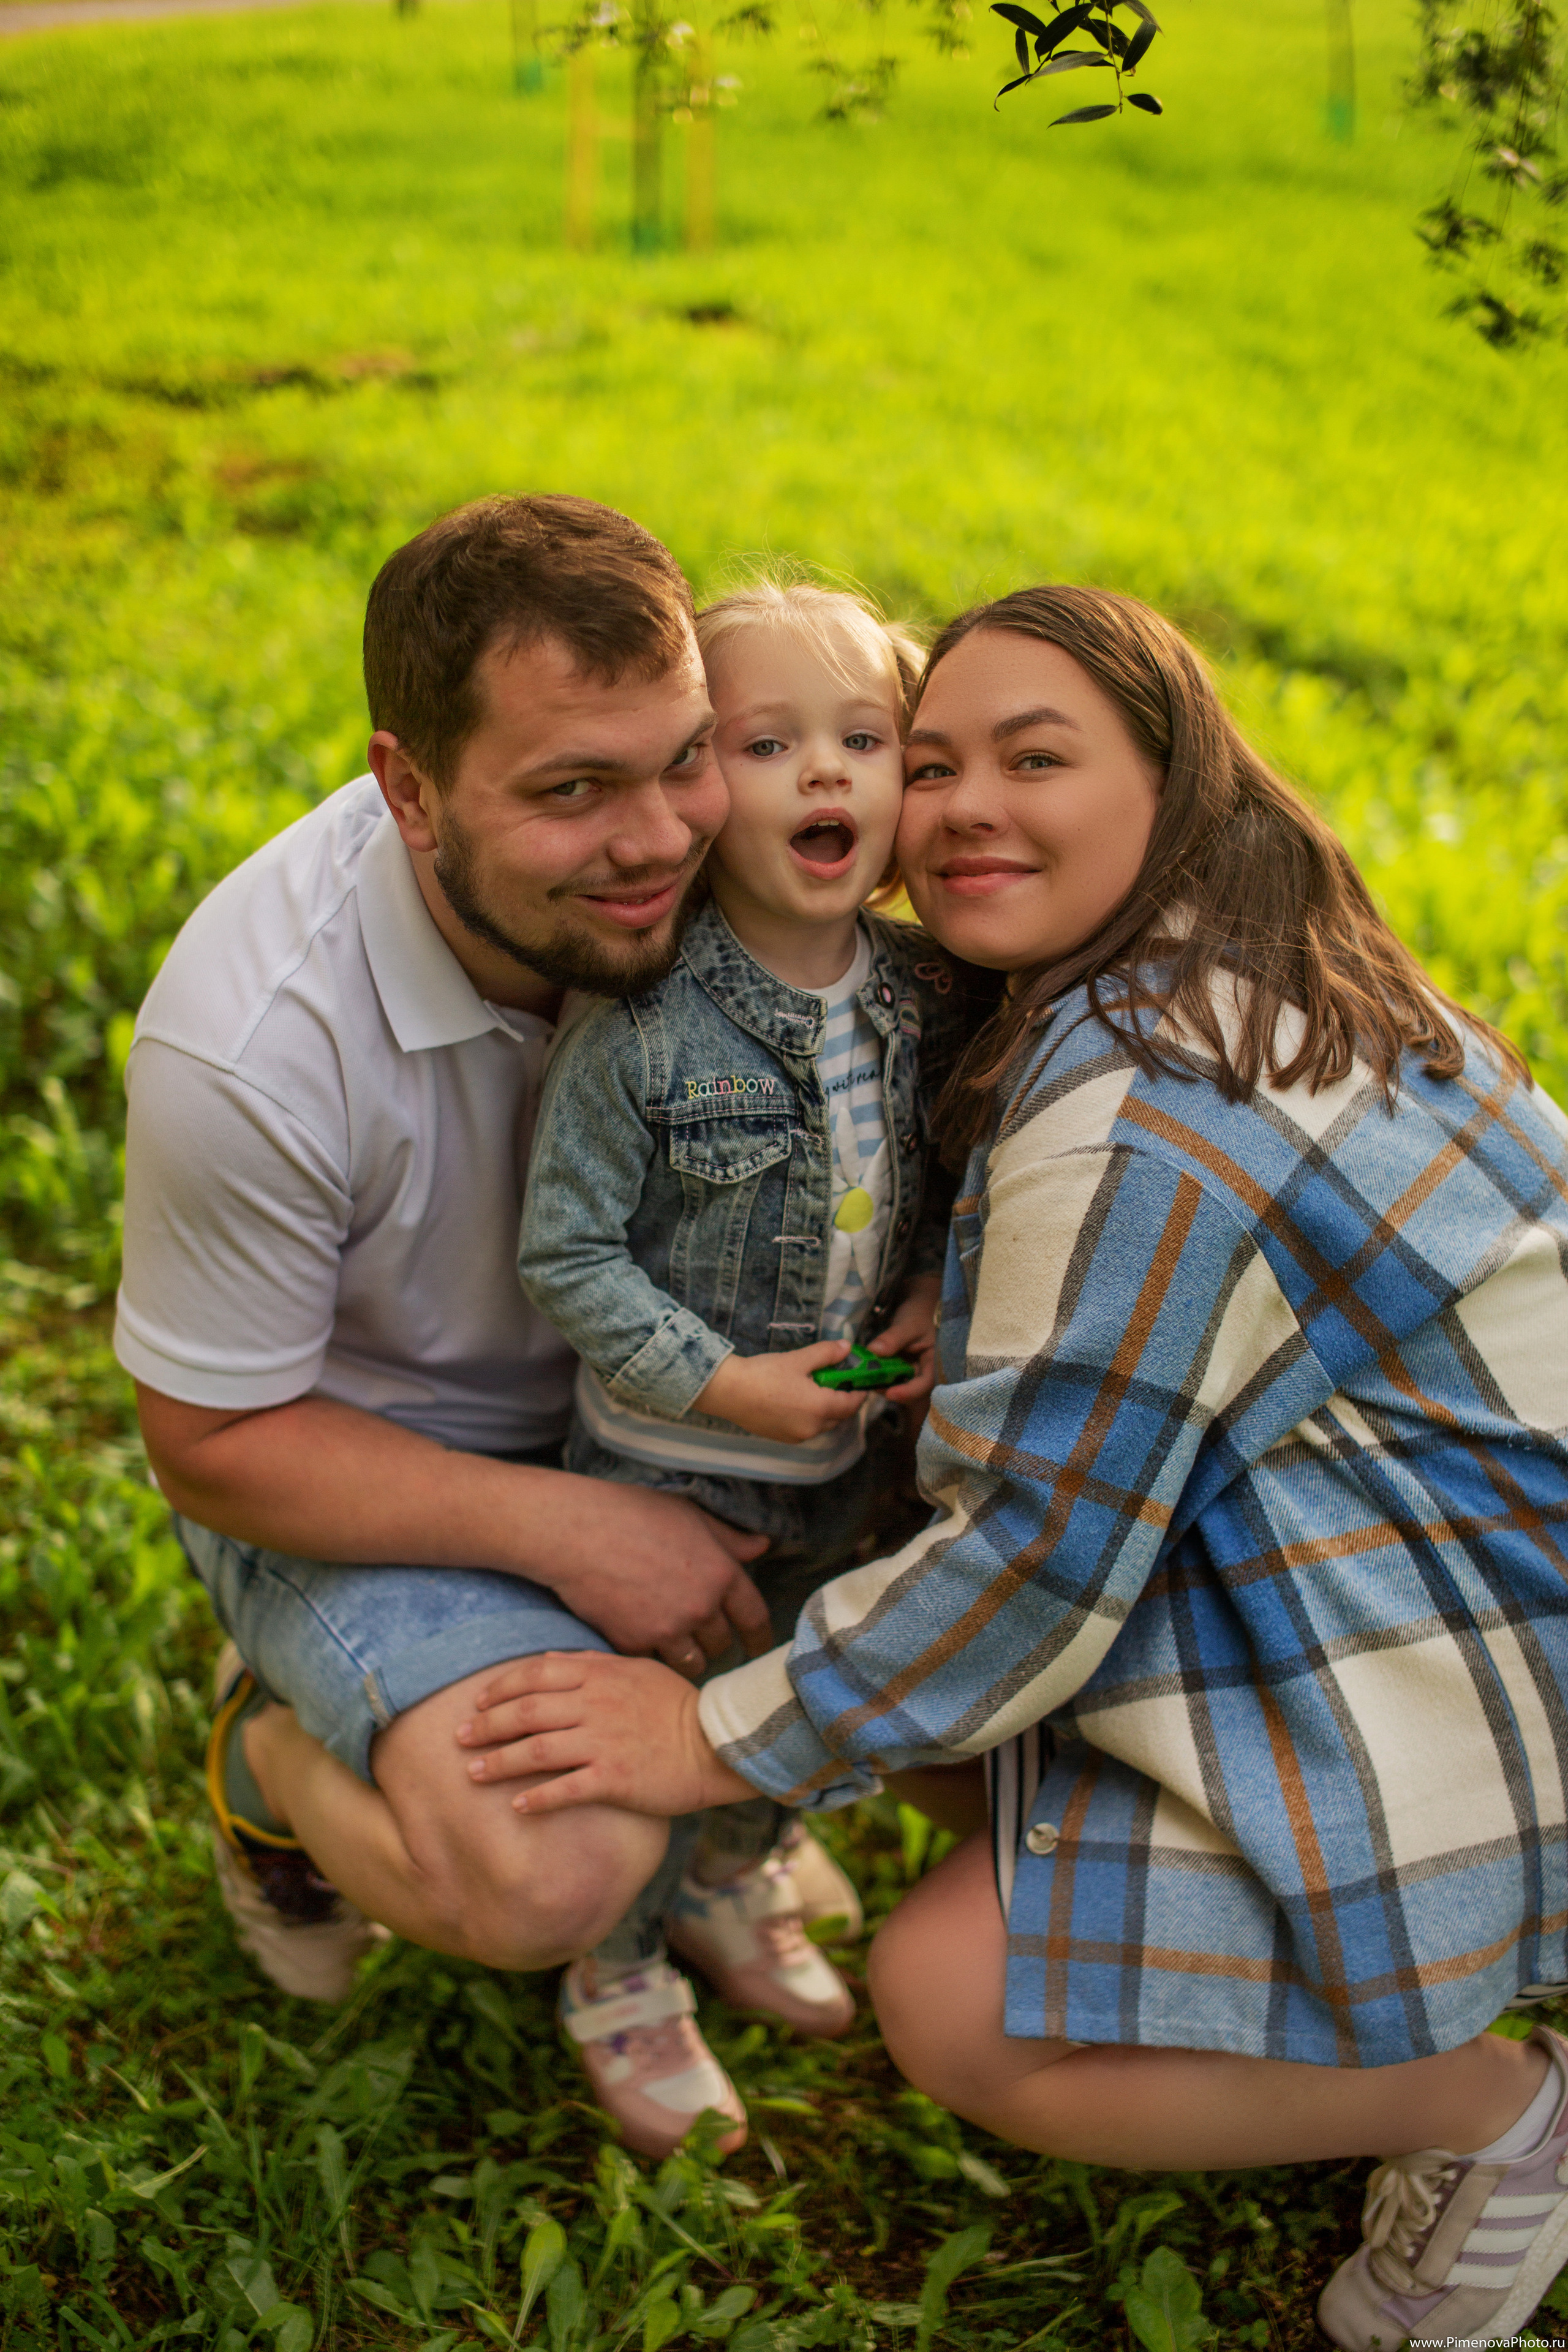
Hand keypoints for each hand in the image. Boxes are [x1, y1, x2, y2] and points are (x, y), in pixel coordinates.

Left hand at [456, 1651, 757, 1816]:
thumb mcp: (638, 1670)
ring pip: (535, 1750)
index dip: (499, 1688)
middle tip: (459, 1738)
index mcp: (599, 1676)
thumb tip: (553, 1658)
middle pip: (525, 1712)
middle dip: (485, 1725)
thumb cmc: (678, 1706)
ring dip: (498, 1762)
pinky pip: (564, 1788)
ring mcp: (604, 1742)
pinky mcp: (615, 1778)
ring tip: (473, 1773)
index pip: (535, 1675)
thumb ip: (594, 1663)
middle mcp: (595, 1706)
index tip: (476, 1702)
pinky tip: (516, 1805)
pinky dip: (536, 1798)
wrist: (718, 1743)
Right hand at [525, 1477, 771, 1679]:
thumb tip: (763, 1546)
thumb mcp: (690, 1515)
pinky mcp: (634, 1645)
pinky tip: (641, 1636)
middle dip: (715, 1641)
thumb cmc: (633, 1513)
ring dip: (687, 1656)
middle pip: (722, 1644)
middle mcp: (701, 1607)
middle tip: (703, 1635)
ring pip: (691, 1662)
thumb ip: (729, 1537)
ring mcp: (667, 1630)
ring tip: (676, 1644)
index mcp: (721, 1573)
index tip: (758, 1648)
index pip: (755, 1618)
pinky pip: (653, 1661)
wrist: (576, 1532)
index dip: (759, 1638)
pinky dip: (650, 1653)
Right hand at [694, 1341, 863, 1443]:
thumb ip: (826, 1354)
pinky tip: (797, 1400)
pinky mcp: (782, 1438)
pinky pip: (806, 1429)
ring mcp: (797, 1436)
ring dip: (826, 1409)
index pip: (852, 1404)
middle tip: (838, 1380)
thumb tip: (847, 1347)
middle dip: (843, 1400)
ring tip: (816, 1389)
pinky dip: (809, 1417)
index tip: (862, 1381)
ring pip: (822, 1424)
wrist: (729, 1391)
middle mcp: (812, 1428)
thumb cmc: (764, 1374)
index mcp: (820, 1409)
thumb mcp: (799, 1359)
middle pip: (839, 1416)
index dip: (860, 1392)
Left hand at [868, 1274, 940, 1405]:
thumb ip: (893, 1338)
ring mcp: (910, 1372)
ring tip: (867, 1381)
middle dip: (893, 1392)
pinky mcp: (898, 1370)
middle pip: (912, 1392)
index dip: (909, 1392)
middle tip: (873, 1387)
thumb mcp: (906, 1325)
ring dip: (884, 1387)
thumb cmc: (915, 1316)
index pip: (926, 1384)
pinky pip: (889, 1379)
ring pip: (899, 1388)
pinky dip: (879, 1379)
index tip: (890, 1393)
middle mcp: (923, 1371)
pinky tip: (867, 1374)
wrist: (912, 1309)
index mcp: (934, 1363)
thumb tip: (874, 1351)